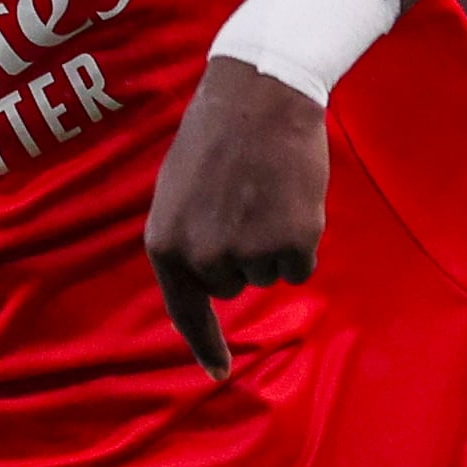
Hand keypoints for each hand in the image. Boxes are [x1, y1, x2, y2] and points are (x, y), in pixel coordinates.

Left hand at [143, 57, 329, 381]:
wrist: (261, 95)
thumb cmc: (217, 135)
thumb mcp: (177, 191)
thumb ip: (186, 239)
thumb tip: (204, 280)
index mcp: (165, 244)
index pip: (185, 309)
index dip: (204, 344)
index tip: (217, 372)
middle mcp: (202, 258)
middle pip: (232, 285)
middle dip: (242, 253)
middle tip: (244, 201)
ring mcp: (248, 255)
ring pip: (269, 274)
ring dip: (274, 242)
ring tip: (266, 191)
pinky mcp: (292, 247)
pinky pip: (300, 266)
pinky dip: (302, 240)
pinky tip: (292, 199)